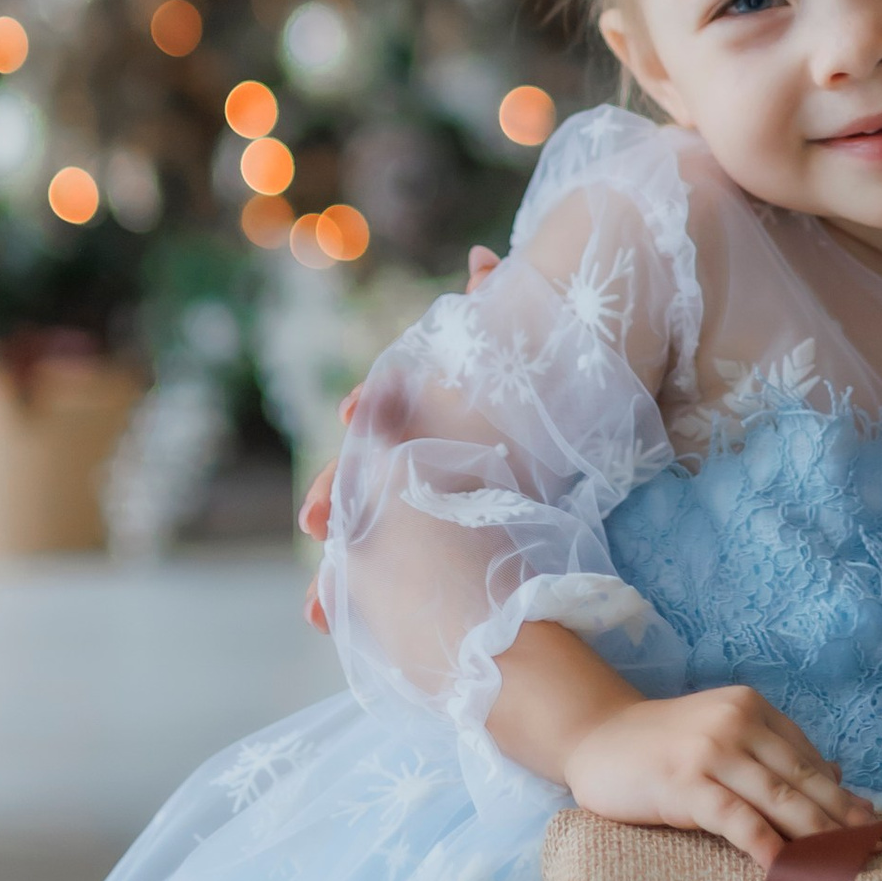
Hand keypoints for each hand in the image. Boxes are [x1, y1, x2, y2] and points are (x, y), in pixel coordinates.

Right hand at [302, 243, 501, 625]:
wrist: (568, 412)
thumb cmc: (534, 375)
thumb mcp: (518, 340)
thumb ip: (496, 299)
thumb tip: (480, 258)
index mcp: (429, 411)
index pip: (390, 405)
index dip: (373, 407)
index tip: (355, 412)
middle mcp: (416, 457)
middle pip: (364, 478)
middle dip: (335, 499)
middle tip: (313, 523)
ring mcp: (425, 502)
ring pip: (370, 535)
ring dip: (340, 569)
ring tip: (317, 606)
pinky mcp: (448, 542)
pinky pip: (398, 576)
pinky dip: (363, 600)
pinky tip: (331, 621)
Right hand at [560, 683, 872, 870]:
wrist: (595, 738)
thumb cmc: (662, 745)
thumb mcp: (722, 737)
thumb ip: (773, 753)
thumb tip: (840, 777)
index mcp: (751, 708)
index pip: (807, 758)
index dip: (840, 795)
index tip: (871, 825)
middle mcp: (736, 722)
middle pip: (801, 778)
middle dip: (841, 818)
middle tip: (873, 849)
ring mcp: (710, 751)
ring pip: (777, 798)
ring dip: (815, 835)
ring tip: (842, 866)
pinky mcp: (684, 784)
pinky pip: (735, 818)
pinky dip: (765, 844)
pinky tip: (786, 869)